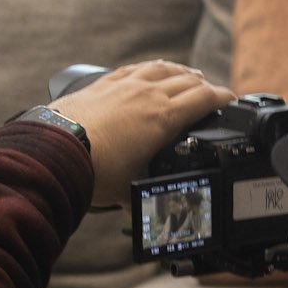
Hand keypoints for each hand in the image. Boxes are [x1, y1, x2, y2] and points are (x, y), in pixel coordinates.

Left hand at [54, 61, 235, 207]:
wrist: (56, 150)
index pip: (205, 99)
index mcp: (165, 118)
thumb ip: (143, 202)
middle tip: (213, 92)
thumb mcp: (127, 190)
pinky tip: (149, 69)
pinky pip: (135, 69)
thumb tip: (147, 219)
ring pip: (162, 69)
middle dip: (205, 86)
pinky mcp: (104, 83)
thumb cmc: (94, 170)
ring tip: (190, 74)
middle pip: (188, 81)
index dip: (224, 98)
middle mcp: (149, 95)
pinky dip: (149, 68)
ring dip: (181, 71)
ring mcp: (126, 86)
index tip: (232, 100)